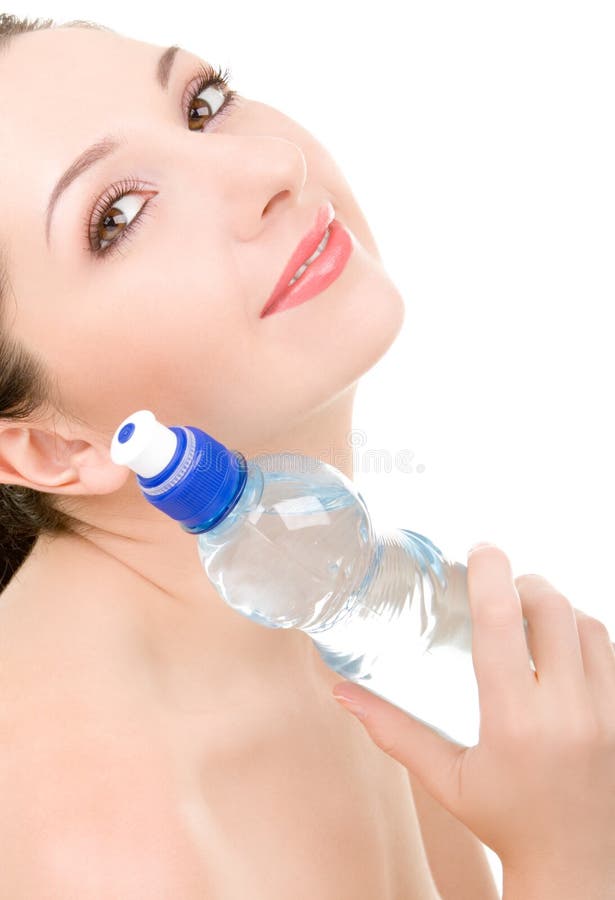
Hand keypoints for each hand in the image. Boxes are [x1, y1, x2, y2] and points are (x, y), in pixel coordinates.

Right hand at [331, 544, 614, 880]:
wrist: (576, 867)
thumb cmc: (505, 822)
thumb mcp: (446, 780)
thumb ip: (393, 731)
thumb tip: (341, 693)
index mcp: (514, 723)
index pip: (502, 624)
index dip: (490, 574)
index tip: (481, 550)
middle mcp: (566, 712)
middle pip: (553, 609)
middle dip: (526, 584)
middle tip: (504, 586)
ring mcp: (605, 713)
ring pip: (589, 624)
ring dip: (559, 606)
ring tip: (532, 613)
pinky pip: (611, 650)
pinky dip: (585, 632)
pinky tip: (561, 643)